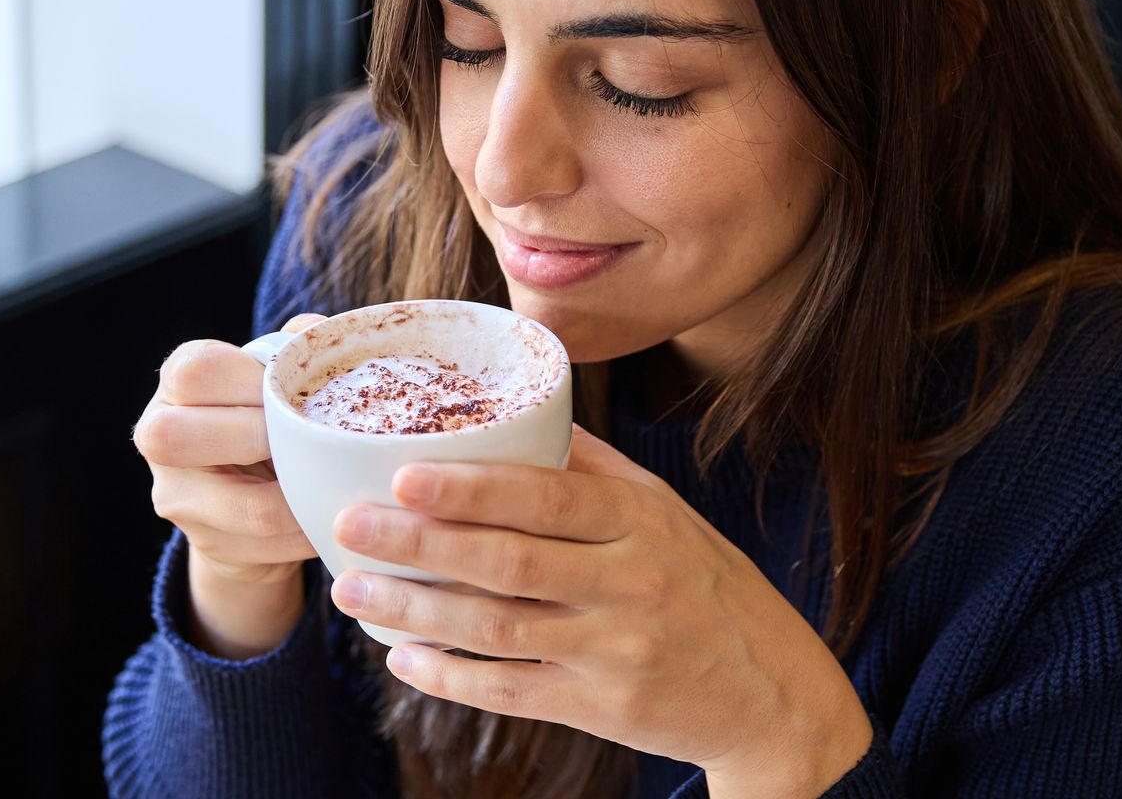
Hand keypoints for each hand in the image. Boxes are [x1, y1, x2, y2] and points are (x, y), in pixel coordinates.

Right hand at [133, 313, 328, 657]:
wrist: (249, 493)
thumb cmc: (266, 414)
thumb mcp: (274, 377)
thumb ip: (293, 351)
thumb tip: (315, 331)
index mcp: (179, 378)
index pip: (200, 371)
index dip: (254, 383)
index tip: (293, 395)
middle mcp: (157, 433)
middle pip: (179, 436)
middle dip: (263, 440)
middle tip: (307, 441)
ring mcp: (174, 494)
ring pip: (243, 506)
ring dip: (303, 496)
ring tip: (335, 483)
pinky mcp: (205, 540)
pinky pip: (268, 543)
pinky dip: (307, 531)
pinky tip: (328, 513)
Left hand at [327, 425, 874, 794]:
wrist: (771, 693)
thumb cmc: (706, 585)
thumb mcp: (665, 513)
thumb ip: (590, 469)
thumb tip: (513, 412)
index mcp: (641, 521)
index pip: (547, 498)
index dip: (472, 489)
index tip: (402, 473)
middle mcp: (630, 582)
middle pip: (510, 562)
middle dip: (421, 544)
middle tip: (350, 526)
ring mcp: (616, 650)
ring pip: (498, 629)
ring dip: (416, 612)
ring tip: (353, 592)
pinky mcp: (603, 709)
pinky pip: (512, 691)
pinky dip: (452, 677)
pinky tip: (404, 658)